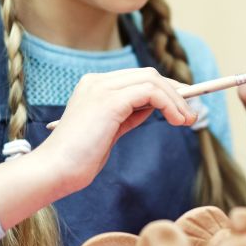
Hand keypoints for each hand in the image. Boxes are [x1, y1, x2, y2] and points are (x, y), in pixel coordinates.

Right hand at [0, 68, 196, 232]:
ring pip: (152, 80)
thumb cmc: (79, 158)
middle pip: (148, 75)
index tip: (182, 106)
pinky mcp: (109, 100)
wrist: (55, 171)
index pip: (138, 78)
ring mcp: (102, 87)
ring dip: (175, 99)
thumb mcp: (110, 131)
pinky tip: (175, 120)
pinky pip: (150, 92)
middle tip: (190, 114)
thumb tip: (153, 106)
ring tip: (186, 120)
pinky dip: (168, 103)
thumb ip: (128, 115)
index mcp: (95, 86)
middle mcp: (98, 81)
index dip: (165, 90)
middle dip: (175, 92)